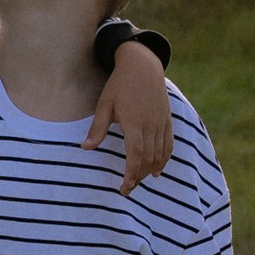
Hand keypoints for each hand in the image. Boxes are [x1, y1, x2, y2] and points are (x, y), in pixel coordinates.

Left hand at [88, 38, 173, 194]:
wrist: (142, 66)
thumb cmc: (119, 85)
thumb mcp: (104, 105)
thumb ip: (97, 128)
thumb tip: (85, 148)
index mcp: (133, 121)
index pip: (135, 154)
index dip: (131, 173)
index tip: (124, 187)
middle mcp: (150, 124)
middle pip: (148, 158)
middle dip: (138, 177)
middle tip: (127, 189)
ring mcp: (161, 122)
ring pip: (159, 154)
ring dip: (150, 171)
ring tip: (138, 181)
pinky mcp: (167, 120)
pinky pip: (169, 145)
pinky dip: (164, 160)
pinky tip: (157, 170)